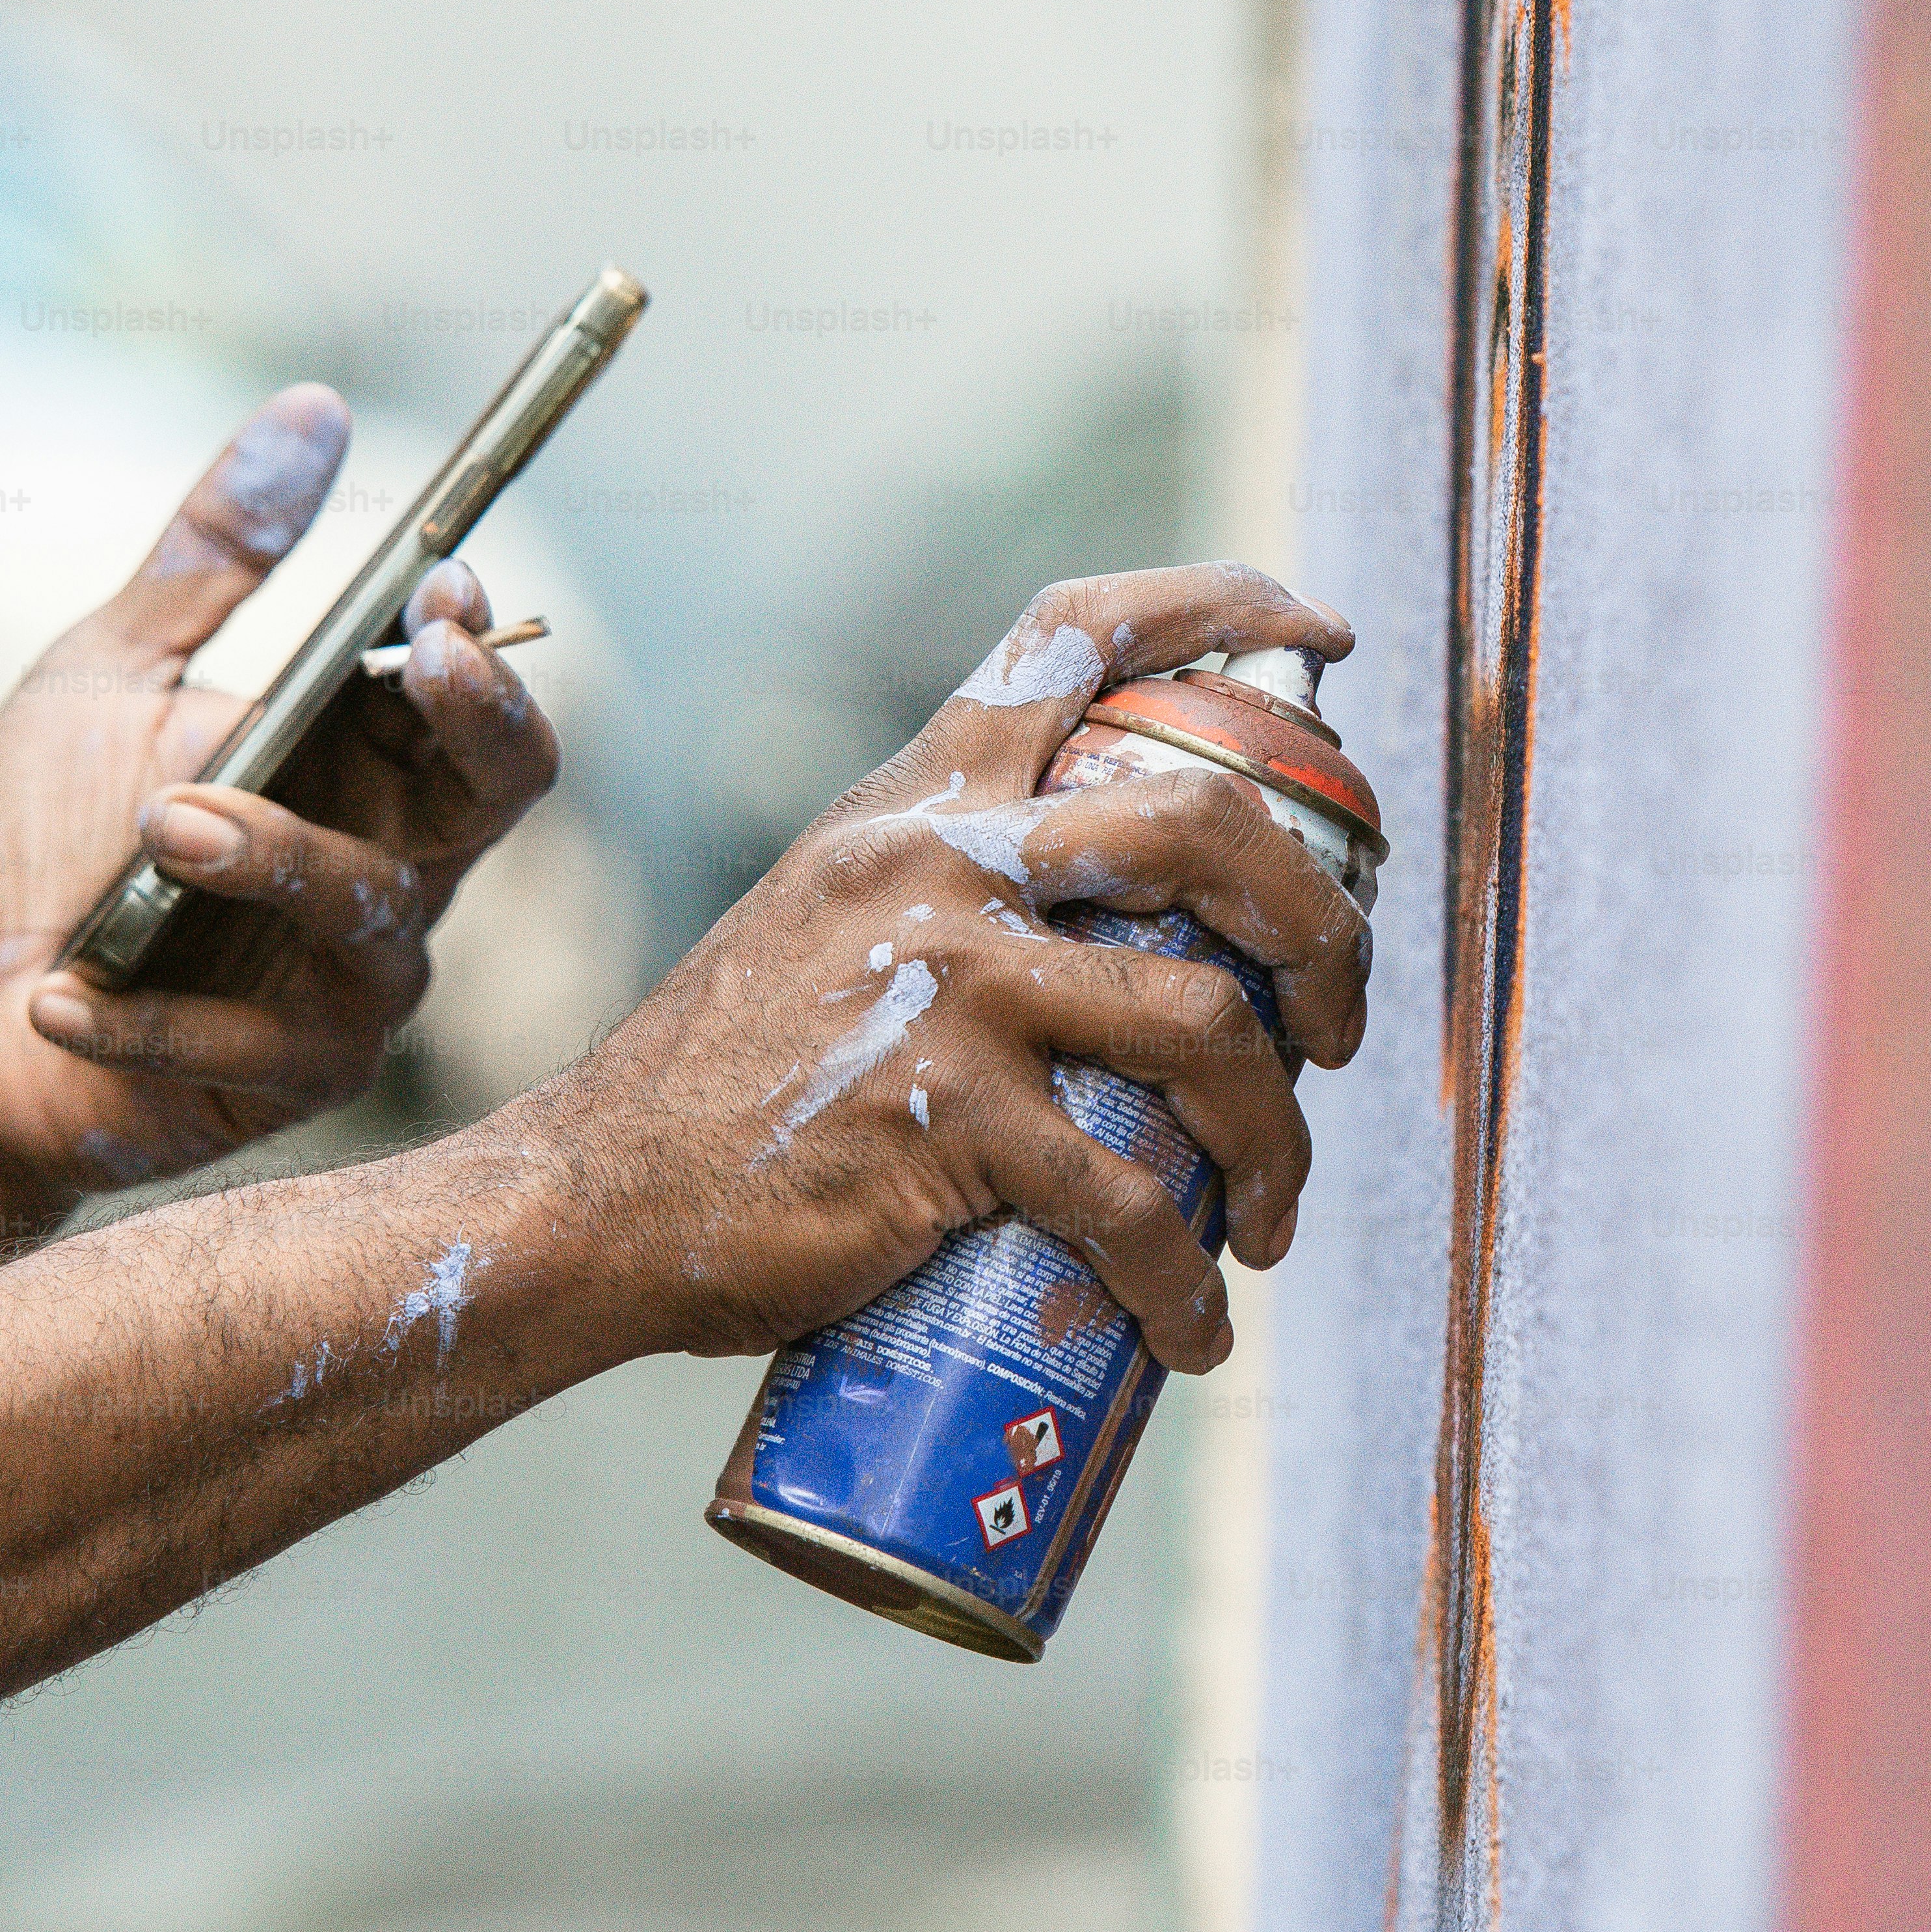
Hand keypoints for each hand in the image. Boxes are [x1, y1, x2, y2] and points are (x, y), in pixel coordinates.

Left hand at [0, 386, 561, 1195]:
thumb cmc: (41, 843)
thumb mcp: (105, 673)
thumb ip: (212, 558)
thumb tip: (316, 406)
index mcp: (365, 765)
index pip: (474, 700)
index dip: (479, 642)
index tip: (438, 585)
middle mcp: (393, 867)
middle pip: (508, 789)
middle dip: (481, 715)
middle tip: (415, 655)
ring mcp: (357, 981)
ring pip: (372, 910)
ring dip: (267, 858)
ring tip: (155, 827)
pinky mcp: (299, 1077)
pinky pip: (254, 1042)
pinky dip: (146, 1012)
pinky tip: (58, 993)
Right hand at [538, 564, 1370, 1373]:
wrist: (593, 1200)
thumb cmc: (736, 1079)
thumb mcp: (836, 916)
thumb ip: (958, 884)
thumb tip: (1131, 917)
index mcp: (919, 798)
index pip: (1074, 632)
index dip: (1217, 605)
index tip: (1321, 634)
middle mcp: (940, 864)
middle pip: (1204, 822)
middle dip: (1319, 923)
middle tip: (1337, 1024)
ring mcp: (947, 990)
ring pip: (1203, 1022)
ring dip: (1278, 1132)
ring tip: (1274, 1206)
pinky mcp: (944, 1128)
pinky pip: (1127, 1201)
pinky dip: (1183, 1280)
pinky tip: (1191, 1326)